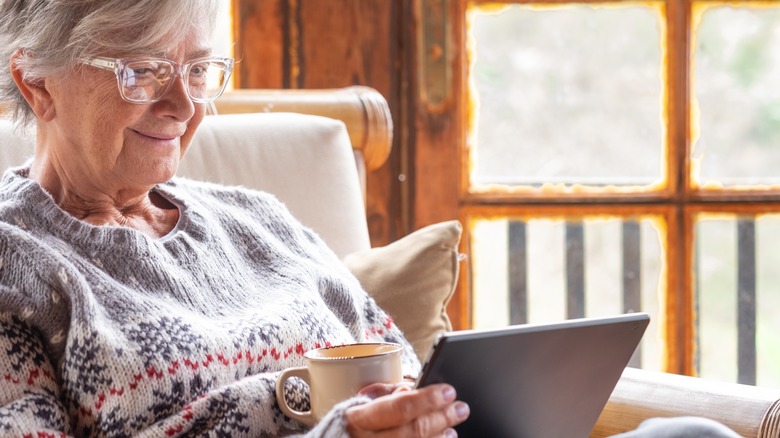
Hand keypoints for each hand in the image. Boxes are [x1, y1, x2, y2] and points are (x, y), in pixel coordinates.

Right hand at [344, 383, 469, 436]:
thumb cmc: (352, 424)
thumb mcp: (362, 403)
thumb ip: (387, 395)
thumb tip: (412, 389)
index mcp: (359, 418)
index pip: (400, 407)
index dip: (428, 399)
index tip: (448, 391)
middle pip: (414, 430)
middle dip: (442, 417)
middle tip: (460, 408)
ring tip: (452, 428)